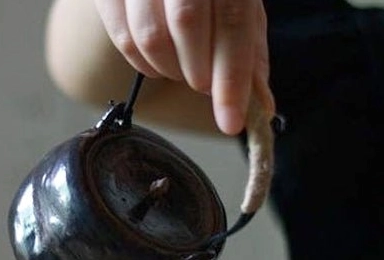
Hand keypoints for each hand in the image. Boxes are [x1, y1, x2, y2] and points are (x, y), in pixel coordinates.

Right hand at [93, 0, 272, 134]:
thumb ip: (250, 53)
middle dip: (198, 70)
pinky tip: (158, 59)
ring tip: (181, 65)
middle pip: (187, 23)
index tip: (231, 123)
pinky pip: (122, 39)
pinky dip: (143, 63)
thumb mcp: (240, 5)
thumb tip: (261, 107)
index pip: (233, 21)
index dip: (232, 79)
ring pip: (150, 35)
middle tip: (203, 81)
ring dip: (169, 69)